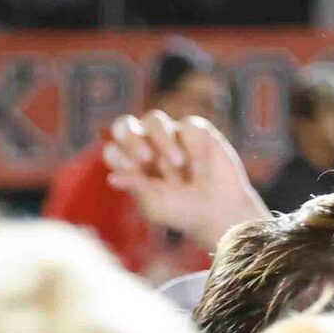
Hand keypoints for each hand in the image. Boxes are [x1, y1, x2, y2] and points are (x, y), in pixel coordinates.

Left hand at [104, 110, 270, 249]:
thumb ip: (137, 189)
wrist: (222, 211)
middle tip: (146, 157)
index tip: (131, 168)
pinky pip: (189, 126)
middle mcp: (147, 146)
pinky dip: (194, 147)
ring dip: (163, 140)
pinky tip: (200, 169)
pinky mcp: (197, 131)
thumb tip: (111, 178)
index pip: (113, 150)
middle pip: (125, 125)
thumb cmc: (184, 212)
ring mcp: (172, 135)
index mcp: (132, 165)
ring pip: (154, 120)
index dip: (118, 154)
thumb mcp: (157, 206)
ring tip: (178, 163)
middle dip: (131, 138)